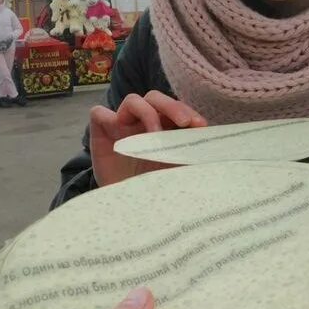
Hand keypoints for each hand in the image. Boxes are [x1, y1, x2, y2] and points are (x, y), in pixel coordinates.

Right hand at [90, 91, 206, 186]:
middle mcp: (142, 122)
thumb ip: (189, 156)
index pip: (176, 108)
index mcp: (164, 127)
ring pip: (133, 100)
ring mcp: (121, 125)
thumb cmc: (152, 188)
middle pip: (156, 98)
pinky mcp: (100, 132)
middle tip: (184, 122)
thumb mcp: (175, 171)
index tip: (200, 126)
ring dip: (148, 112)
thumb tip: (210, 147)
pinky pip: (99, 113)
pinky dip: (110, 116)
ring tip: (155, 134)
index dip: (188, 112)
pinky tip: (122, 136)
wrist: (123, 210)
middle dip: (173, 106)